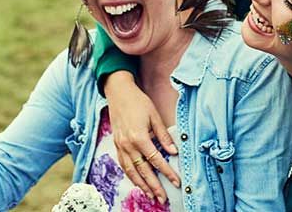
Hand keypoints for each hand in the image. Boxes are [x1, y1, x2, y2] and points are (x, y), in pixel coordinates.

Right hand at [104, 72, 179, 203]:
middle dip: (154, 186)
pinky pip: (123, 165)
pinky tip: (137, 182)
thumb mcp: (155, 116)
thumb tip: (174, 152)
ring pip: (131, 171)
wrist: (118, 92)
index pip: (156, 160)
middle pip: (143, 170)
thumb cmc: (138, 102)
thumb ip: (163, 136)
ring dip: (141, 185)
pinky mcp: (116, 144)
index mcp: (139, 137)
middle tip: (163, 198)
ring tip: (150, 195)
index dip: (167, 172)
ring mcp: (120, 145)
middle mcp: (128, 144)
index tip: (176, 182)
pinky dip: (130, 175)